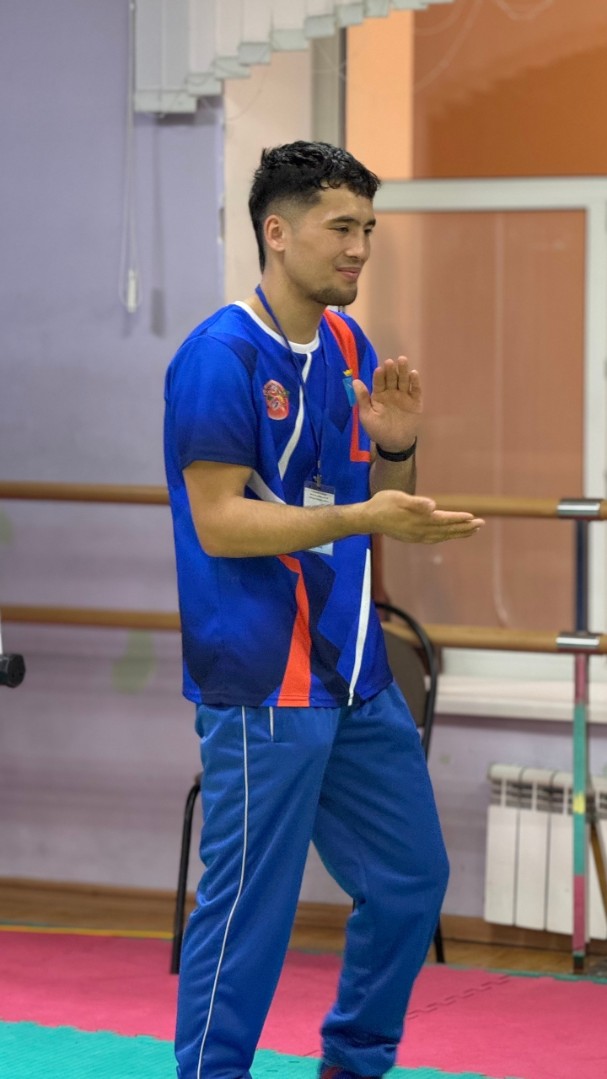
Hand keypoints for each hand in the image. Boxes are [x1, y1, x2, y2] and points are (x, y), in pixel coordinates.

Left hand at [354, 356, 420, 452]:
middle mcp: (392, 392)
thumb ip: (363, 399)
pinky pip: (415, 390)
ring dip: (403, 371)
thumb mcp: (367, 416)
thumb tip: (355, 381)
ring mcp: (404, 396)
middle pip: (392, 378)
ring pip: (403, 381)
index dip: (379, 375)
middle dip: (391, 370)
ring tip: (402, 360)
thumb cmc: (378, 430)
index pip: (379, 382)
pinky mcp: (415, 401)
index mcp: (379, 395)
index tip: (379, 369)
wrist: (395, 444)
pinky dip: (415, 382)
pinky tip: (413, 374)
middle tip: (390, 362)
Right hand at [365, 489, 484, 544]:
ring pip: (443, 536)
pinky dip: (446, 537)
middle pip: (447, 530)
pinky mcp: (413, 538)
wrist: (367, 519)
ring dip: (458, 533)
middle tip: (481, 524)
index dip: (459, 519)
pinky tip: (450, 535)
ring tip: (472, 530)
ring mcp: (417, 536)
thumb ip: (416, 503)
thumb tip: (433, 506)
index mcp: (419, 520)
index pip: (444, 520)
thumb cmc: (382, 504)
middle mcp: (420, 531)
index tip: (473, 517)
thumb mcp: (398, 498)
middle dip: (464, 528)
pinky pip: (435, 539)